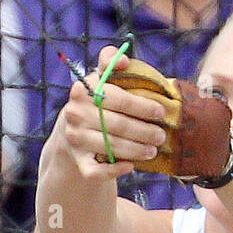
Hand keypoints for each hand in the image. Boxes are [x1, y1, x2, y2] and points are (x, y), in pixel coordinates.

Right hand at [58, 46, 168, 181]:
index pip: (117, 98)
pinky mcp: (78, 160)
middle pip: (116, 125)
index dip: (142, 106)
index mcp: (83, 91)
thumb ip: (110, 62)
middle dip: (144, 131)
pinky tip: (130, 166)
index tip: (161, 112)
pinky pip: (96, 171)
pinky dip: (114, 171)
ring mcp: (75, 138)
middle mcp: (75, 114)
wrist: (71, 130)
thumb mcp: (100, 78)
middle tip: (161, 135)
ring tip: (153, 150)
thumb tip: (123, 61)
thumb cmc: (96, 101)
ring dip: (135, 150)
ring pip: (110, 147)